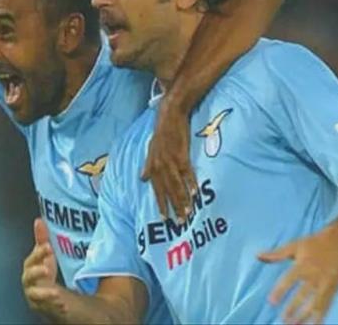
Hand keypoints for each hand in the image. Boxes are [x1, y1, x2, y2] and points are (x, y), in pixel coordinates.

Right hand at [22, 218, 63, 314]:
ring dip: (46, 294)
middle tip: (47, 269)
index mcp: (30, 267)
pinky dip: (55, 306)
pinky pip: (48, 308)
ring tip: (56, 294)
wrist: (44, 293)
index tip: (49, 247)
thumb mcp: (44, 253)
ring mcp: (34, 295)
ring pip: (36, 295)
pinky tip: (63, 304)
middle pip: (29, 277)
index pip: (32, 259)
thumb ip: (42, 238)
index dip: (39, 253)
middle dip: (37, 273)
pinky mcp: (42, 307)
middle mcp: (29, 281)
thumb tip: (38, 220)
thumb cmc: (42, 269)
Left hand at [141, 101, 197, 220]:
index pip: (156, 189)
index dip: (160, 203)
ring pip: (177, 184)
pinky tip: (195, 192)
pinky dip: (191, 183)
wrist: (170, 115)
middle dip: (173, 206)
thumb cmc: (162, 132)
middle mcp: (160, 165)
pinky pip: (187, 172)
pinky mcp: (181, 154)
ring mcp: (171, 160)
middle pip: (167, 190)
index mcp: (153, 166)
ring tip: (188, 212)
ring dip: (183, 199)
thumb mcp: (151, 149)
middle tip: (179, 221)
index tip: (164, 218)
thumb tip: (142, 179)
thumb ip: (147, 165)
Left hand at [258, 223, 337, 324]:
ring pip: (316, 304)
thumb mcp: (294, 245)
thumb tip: (257, 256)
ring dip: (306, 316)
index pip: (289, 280)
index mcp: (303, 265)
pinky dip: (320, 317)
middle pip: (303, 295)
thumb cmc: (314, 243)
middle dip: (293, 309)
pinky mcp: (333, 290)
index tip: (272, 302)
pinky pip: (326, 306)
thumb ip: (276, 254)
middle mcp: (315, 276)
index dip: (280, 291)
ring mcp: (326, 285)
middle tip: (283, 319)